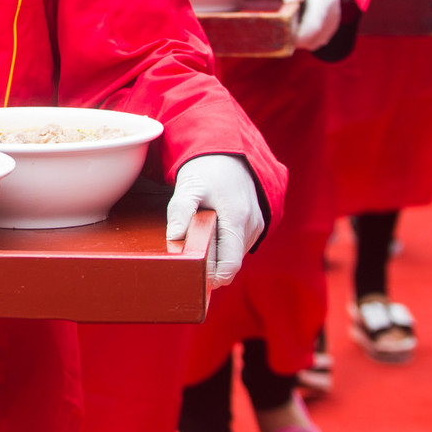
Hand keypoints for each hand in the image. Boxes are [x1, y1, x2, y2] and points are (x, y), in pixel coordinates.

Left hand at [166, 153, 263, 287]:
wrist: (228, 152)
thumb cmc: (207, 169)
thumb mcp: (189, 186)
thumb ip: (181, 211)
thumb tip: (174, 238)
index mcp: (238, 219)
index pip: (230, 264)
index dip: (213, 277)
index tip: (195, 280)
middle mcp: (252, 225)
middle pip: (232, 262)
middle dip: (212, 267)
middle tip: (189, 261)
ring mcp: (257, 225)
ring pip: (236, 254)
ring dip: (218, 255)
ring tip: (198, 241)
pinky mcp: (255, 224)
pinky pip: (239, 244)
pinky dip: (225, 245)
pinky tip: (210, 234)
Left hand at [277, 0, 341, 50]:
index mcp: (325, 0)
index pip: (313, 27)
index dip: (295, 36)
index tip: (278, 35)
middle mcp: (333, 14)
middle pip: (313, 38)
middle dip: (294, 39)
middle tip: (276, 30)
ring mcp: (333, 22)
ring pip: (314, 42)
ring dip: (299, 39)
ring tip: (285, 25)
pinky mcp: (330, 27)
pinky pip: (316, 40)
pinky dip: (304, 38)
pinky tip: (294, 26)